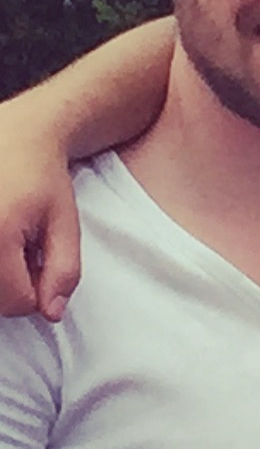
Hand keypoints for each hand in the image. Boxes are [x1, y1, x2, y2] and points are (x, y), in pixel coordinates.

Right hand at [0, 128, 81, 321]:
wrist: (13, 135)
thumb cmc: (41, 178)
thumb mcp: (64, 224)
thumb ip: (63, 272)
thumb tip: (49, 314)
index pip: (16, 303)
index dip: (36, 291)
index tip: (39, 263)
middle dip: (9, 283)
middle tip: (19, 247)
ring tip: (4, 238)